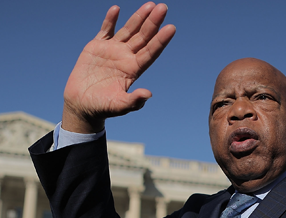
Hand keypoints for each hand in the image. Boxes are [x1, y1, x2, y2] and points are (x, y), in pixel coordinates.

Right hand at [62, 2, 175, 132]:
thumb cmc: (102, 107)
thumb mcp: (119, 106)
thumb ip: (134, 101)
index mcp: (134, 70)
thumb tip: (148, 94)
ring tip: (150, 5)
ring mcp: (112, 51)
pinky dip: (110, 20)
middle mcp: (126, 57)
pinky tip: (117, 9)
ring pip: (129, 30)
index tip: (171, 28)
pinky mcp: (96, 47)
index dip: (161, 40)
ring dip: (138, 18)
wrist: (81, 104)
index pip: (151, 52)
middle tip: (163, 7)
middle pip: (143, 37)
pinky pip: (106, 30)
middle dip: (153, 22)